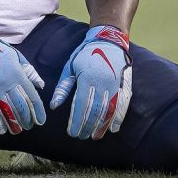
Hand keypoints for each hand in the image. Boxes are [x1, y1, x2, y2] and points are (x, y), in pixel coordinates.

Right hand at [0, 25, 45, 134]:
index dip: (38, 111)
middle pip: (21, 106)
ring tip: (17, 130)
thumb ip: (30, 72)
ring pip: (7, 111)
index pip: (32, 97)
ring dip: (13, 123)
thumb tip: (40, 86)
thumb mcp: (17, 56)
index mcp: (18, 74)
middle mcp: (7, 83)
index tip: (40, 121)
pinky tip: (1, 129)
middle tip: (29, 126)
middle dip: (26, 119)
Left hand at [51, 25, 131, 139]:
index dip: (76, 120)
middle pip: (94, 110)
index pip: (81, 104)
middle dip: (87, 126)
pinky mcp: (124, 86)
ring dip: (101, 125)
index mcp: (87, 78)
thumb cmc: (85, 54)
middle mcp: (102, 83)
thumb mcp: (70, 67)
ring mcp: (115, 85)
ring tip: (95, 136)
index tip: (72, 132)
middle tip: (81, 136)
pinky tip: (112, 129)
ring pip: (108, 110)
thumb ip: (63, 87)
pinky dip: (117, 118)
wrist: (108, 41)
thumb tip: (54, 105)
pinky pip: (122, 105)